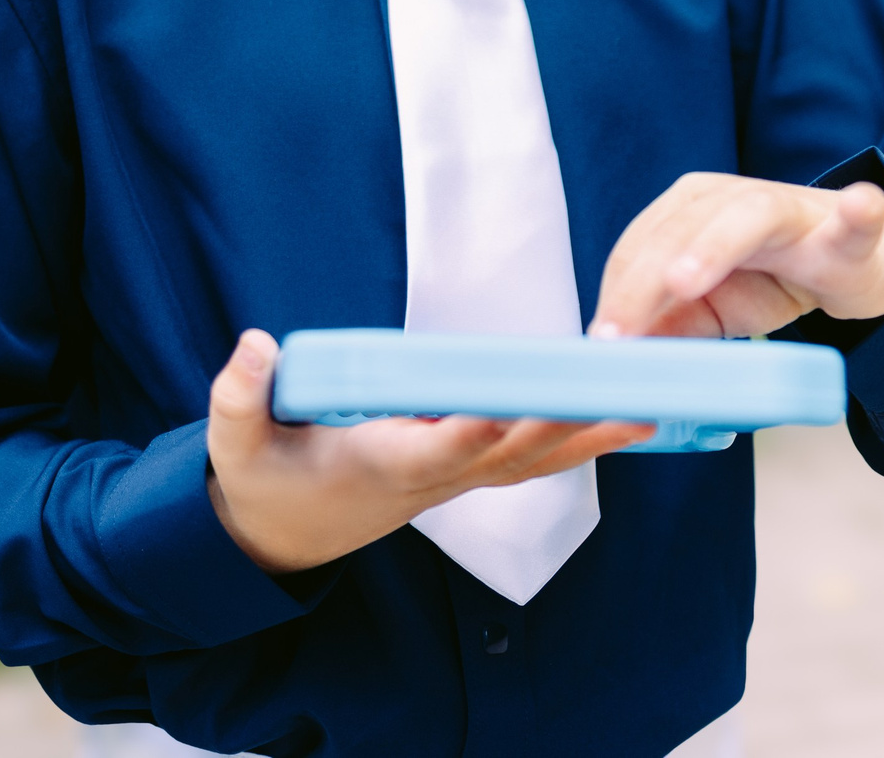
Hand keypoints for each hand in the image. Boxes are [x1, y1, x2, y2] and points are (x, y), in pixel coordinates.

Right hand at [204, 330, 652, 574]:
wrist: (278, 536)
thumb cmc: (261, 481)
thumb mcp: (235, 443)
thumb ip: (241, 397)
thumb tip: (254, 346)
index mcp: (380, 466)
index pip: (438, 447)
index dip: (474, 428)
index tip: (512, 406)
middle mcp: (429, 478)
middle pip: (508, 453)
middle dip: (562, 425)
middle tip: (622, 396)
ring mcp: (450, 480)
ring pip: (530, 461)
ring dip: (587, 437)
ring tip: (648, 408)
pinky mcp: (459, 472)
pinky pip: (528, 458)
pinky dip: (573, 440)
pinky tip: (617, 419)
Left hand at [591, 172, 883, 339]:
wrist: (850, 264)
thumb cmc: (771, 279)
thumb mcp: (708, 311)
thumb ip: (665, 327)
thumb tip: (615, 362)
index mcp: (687, 212)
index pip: (639, 249)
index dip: (617, 296)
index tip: (601, 344)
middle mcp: (729, 198)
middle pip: (677, 233)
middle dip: (644, 284)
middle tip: (621, 332)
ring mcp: (789, 206)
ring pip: (746, 217)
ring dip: (711, 248)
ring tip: (683, 282)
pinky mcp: (846, 226)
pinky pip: (853, 218)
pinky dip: (857, 214)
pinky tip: (859, 208)